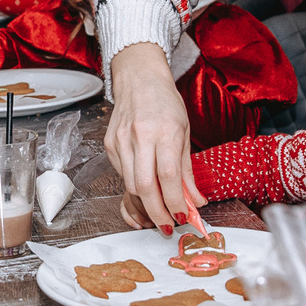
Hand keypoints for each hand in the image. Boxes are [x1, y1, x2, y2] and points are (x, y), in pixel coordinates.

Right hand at [103, 41, 205, 233]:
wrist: (138, 79)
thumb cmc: (165, 103)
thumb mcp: (185, 132)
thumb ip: (188, 170)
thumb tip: (195, 201)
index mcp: (164, 131)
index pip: (169, 176)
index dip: (175, 202)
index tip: (182, 216)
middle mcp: (140, 136)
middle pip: (145, 187)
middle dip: (156, 213)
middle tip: (167, 226)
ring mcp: (121, 141)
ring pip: (130, 185)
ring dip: (145, 205)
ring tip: (157, 214)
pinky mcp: (109, 145)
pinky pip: (122, 176)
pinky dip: (134, 189)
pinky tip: (144, 192)